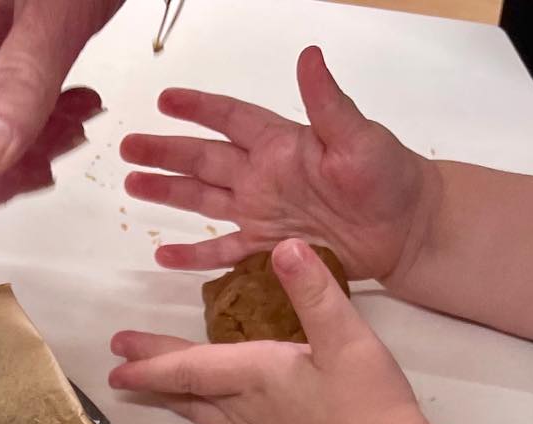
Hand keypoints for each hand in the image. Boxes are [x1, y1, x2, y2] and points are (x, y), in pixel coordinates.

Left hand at [109, 238, 429, 423]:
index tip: (117, 354)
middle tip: (117, 371)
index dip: (152, 359)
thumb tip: (283, 246)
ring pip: (205, 416)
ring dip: (175, 402)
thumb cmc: (371, 410)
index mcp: (259, 376)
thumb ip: (315, 293)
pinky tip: (211, 422)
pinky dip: (208, 422)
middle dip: (152, 376)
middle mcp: (250, 411)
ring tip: (152, 393)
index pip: (192, 366)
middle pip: (190, 391)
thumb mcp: (349, 339)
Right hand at [121, 45, 437, 279]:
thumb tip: (309, 58)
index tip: (166, 99)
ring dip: (168, 194)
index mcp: (281, 144)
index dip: (198, 109)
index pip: (230, 119)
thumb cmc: (388, 178)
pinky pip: (222, 253)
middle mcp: (264, 176)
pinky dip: (194, 256)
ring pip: (203, 200)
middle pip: (204, 159)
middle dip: (165, 152)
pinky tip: (164, 254)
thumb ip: (327, 103)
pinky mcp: (267, 250)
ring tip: (132, 185)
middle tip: (127, 147)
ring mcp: (262, 213)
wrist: (405, 229)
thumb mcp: (358, 137)